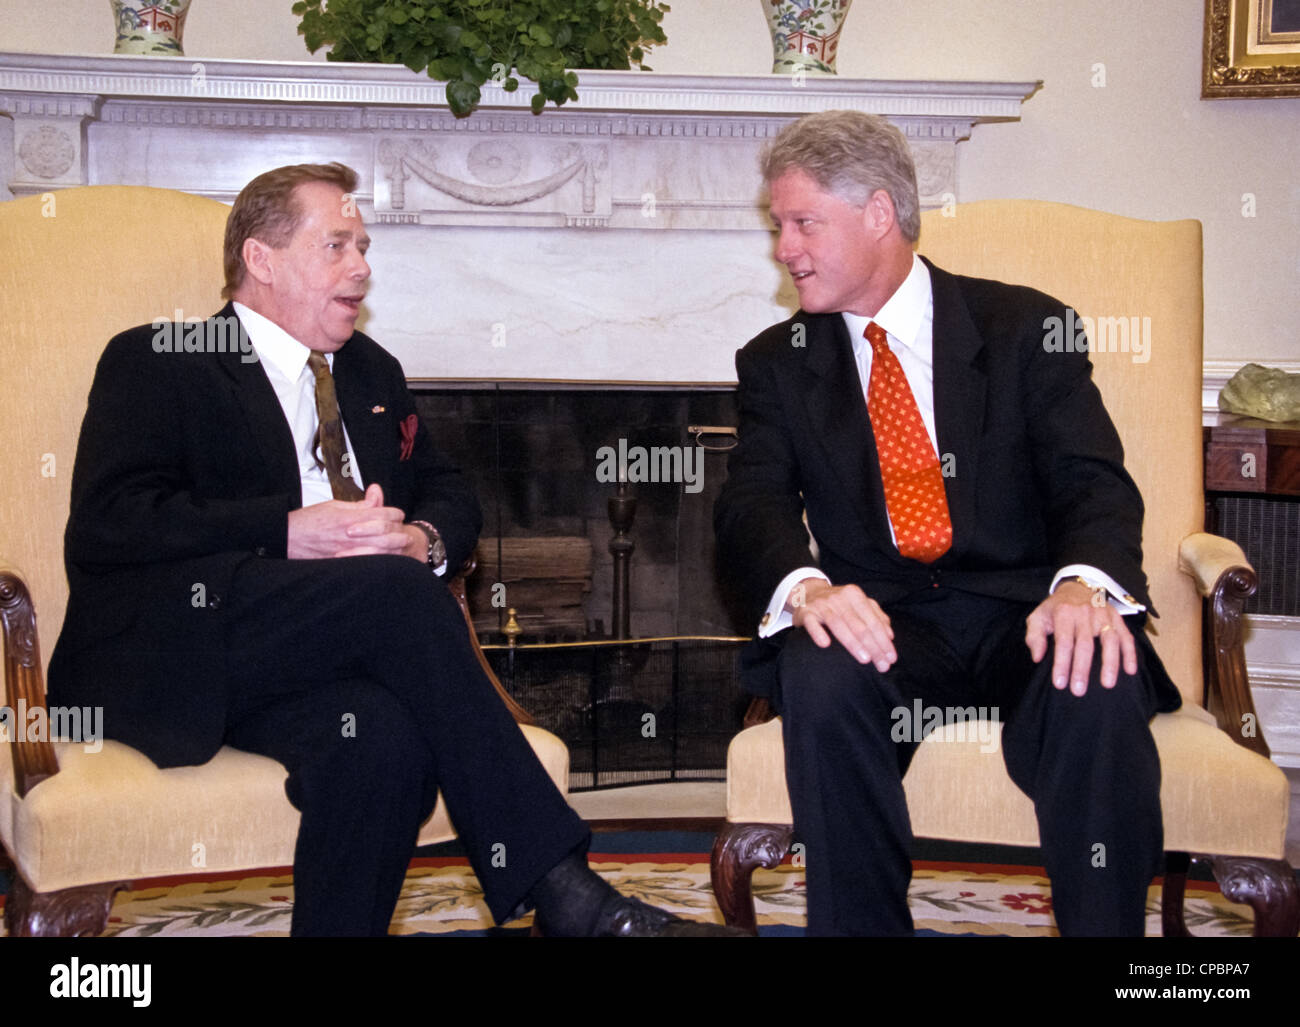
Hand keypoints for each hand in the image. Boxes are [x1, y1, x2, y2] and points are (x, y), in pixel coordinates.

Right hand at [287, 483, 422, 560]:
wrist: (287, 539)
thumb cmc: (309, 522)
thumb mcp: (334, 505)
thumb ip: (359, 504)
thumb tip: (376, 493)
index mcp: (351, 517)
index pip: (384, 513)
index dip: (394, 513)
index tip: (397, 514)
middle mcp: (352, 534)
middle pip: (388, 532)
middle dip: (399, 531)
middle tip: (404, 531)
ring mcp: (349, 551)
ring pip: (382, 550)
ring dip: (394, 547)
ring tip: (401, 546)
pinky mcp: (344, 564)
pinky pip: (369, 563)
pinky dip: (380, 560)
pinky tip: (385, 559)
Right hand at [791, 578, 895, 672]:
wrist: (808, 592)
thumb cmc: (838, 603)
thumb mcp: (858, 604)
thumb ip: (876, 616)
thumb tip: (890, 635)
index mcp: (855, 595)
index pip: (873, 621)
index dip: (884, 641)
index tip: (891, 658)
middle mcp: (839, 598)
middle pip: (859, 626)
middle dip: (873, 647)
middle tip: (882, 665)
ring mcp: (821, 605)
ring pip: (839, 625)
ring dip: (853, 643)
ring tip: (865, 659)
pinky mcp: (805, 612)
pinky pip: (811, 623)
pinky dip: (818, 632)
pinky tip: (825, 644)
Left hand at [1024, 580, 1136, 695]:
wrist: (1077, 587)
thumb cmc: (1056, 608)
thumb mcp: (1038, 617)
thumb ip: (1034, 636)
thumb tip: (1037, 657)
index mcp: (1064, 613)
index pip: (1063, 642)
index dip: (1061, 664)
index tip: (1060, 684)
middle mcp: (1085, 613)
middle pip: (1085, 644)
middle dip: (1082, 669)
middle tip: (1079, 690)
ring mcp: (1104, 615)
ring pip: (1110, 640)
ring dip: (1110, 663)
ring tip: (1107, 684)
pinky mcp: (1117, 618)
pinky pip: (1126, 636)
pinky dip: (1130, 653)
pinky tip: (1130, 670)